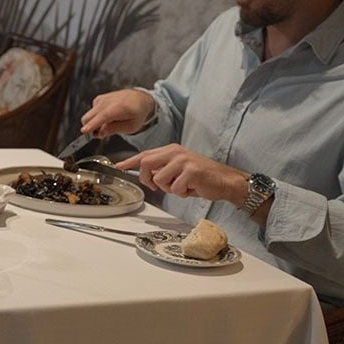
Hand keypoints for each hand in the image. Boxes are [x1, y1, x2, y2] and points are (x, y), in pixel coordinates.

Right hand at [80, 89, 155, 137]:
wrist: (139, 98)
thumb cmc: (137, 112)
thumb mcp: (131, 126)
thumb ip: (114, 130)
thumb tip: (100, 133)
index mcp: (118, 108)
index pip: (101, 117)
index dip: (92, 126)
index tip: (84, 131)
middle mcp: (107, 101)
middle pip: (88, 117)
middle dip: (90, 128)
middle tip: (101, 134)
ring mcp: (101, 99)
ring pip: (88, 116)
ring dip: (93, 124)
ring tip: (107, 126)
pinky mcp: (98, 99)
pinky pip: (91, 112)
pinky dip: (95, 118)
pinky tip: (106, 118)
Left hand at [116, 144, 247, 204]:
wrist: (225, 180)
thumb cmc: (201, 177)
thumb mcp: (179, 168)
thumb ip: (162, 168)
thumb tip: (144, 174)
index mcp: (171, 150)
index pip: (145, 154)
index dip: (130, 161)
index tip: (119, 166)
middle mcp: (176, 153)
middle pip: (146, 163)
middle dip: (147, 179)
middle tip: (156, 186)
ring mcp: (183, 161)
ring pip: (160, 179)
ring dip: (169, 189)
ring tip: (183, 186)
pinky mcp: (191, 172)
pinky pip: (175, 188)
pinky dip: (182, 193)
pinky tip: (192, 188)